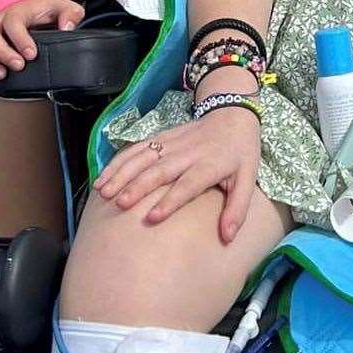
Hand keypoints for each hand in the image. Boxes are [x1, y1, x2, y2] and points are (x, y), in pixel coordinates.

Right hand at [0, 0, 83, 85]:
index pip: (13, 21)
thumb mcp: (62, 8)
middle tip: (17, 67)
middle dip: (1, 53)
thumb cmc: (43, 13)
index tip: (31, 54)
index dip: (20, 39)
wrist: (26, 11)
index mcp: (17, 11)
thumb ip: (71, 13)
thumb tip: (67, 28)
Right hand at [94, 106, 262, 242]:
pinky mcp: (162, 136)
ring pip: (144, 156)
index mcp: (210, 164)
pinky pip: (137, 147)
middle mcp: (188, 152)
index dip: (170, 200)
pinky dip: (119, 160)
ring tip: (105, 191)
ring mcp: (173, 141)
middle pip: (161, 169)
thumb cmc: (240, 153)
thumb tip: (227, 238)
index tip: (152, 218)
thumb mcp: (248, 179)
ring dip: (123, 172)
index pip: (188, 184)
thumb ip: (237, 209)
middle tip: (121, 204)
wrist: (232, 115)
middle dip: (139, 186)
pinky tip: (104, 176)